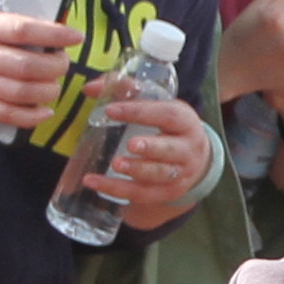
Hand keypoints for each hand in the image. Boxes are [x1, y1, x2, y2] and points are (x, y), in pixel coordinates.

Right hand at [0, 0, 75, 132]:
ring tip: (54, 84)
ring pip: (22, 93)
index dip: (53, 33)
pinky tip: (45, 111)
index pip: (22, 29)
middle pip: (28, 66)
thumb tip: (30, 0)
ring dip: (48, 90)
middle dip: (56, 66)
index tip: (74, 35)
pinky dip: (30, 116)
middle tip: (62, 62)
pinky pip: (6, 115)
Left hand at [91, 86, 218, 235]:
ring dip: (137, 170)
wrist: (194, 158)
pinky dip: (118, 190)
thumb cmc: (166, 125)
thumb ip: (123, 90)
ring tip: (115, 164)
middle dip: (150, 147)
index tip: (111, 110)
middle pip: (171, 149)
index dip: (140, 112)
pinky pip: (143, 194)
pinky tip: (96, 183)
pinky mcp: (168, 193)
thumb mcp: (155, 104)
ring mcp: (181, 174)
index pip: (166, 115)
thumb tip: (90, 89)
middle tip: (129, 144)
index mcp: (185, 121)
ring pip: (160, 174)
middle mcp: (188, 149)